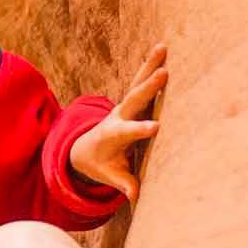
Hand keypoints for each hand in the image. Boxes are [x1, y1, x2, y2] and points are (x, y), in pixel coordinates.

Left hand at [69, 43, 167, 202]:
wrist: (84, 149)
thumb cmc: (101, 165)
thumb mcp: (110, 177)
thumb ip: (124, 184)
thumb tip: (136, 199)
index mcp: (113, 136)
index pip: (128, 132)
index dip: (140, 129)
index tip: (157, 127)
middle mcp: (118, 116)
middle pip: (133, 100)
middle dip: (148, 88)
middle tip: (163, 75)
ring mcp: (123, 106)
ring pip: (137, 83)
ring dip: (150, 66)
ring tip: (163, 48)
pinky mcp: (130, 100)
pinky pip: (140, 80)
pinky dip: (150, 64)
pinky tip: (162, 48)